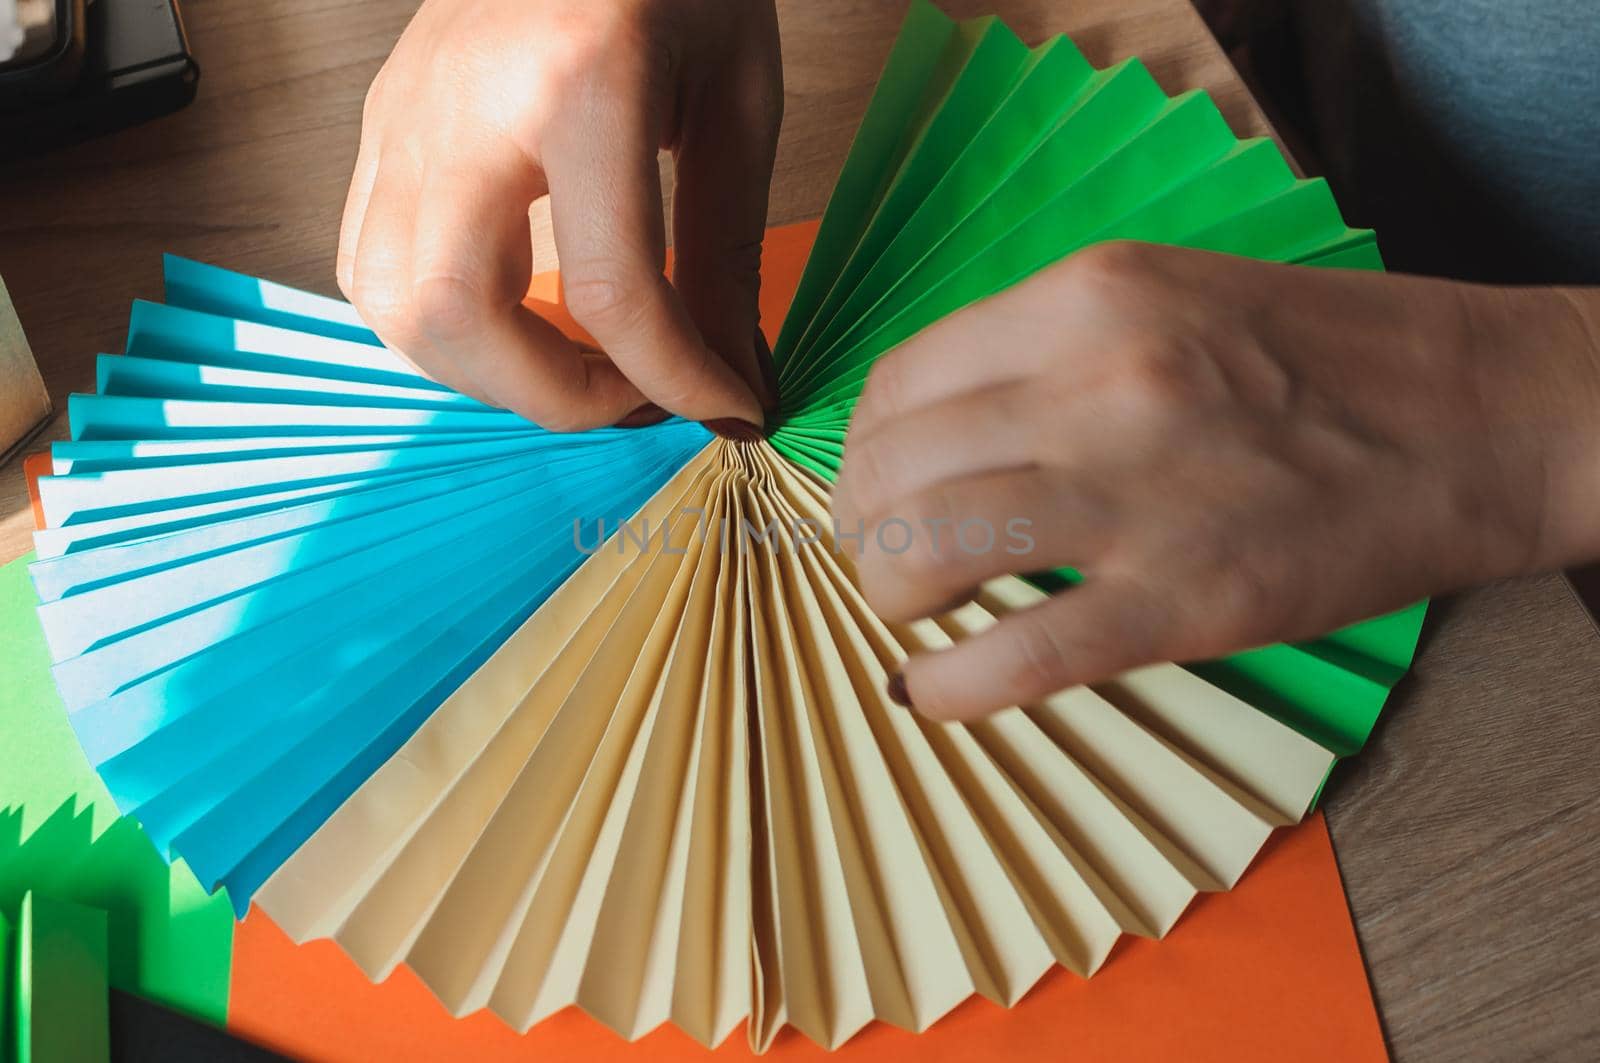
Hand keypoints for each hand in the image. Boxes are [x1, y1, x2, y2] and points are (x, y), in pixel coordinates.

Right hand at [340, 0, 781, 431]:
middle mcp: (465, 103)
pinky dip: (439, 324)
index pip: (609, 288)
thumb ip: (728, 253)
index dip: (675, 380)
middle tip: (633, 395)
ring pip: (390, 304)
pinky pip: (368, 262)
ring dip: (488, 369)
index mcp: (580, 83)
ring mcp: (405, 112)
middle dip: (554, 395)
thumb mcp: (739, 103)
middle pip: (454, 315)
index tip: (725, 409)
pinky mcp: (382, 122)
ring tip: (576, 361)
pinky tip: (515, 314)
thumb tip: (728, 383)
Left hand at [833, 242, 1599, 719]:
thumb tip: (934, 430)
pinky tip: (931, 693)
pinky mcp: (1186, 602)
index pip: (898, 381)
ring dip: (890, 593)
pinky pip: (1015, 657)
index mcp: (1087, 296)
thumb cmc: (1326, 359)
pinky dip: (947, 687)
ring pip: (924, 550)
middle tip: (890, 554)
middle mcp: (1096, 380)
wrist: (1485, 415)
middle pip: (889, 467)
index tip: (882, 482)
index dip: (864, 448)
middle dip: (862, 525)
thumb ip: (1046, 350)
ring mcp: (1139, 493)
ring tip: (918, 609)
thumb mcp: (1168, 298)